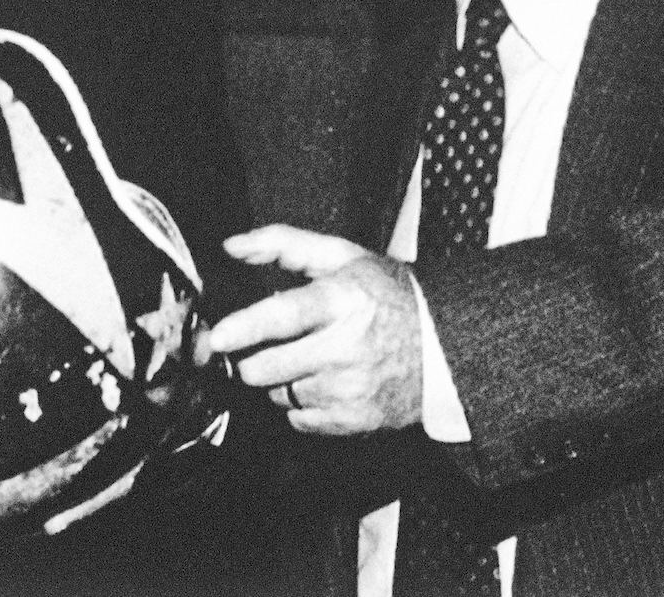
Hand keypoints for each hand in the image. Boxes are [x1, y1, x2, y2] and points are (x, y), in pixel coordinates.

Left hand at [201, 224, 421, 435]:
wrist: (444, 347)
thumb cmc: (386, 295)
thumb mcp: (342, 257)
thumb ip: (282, 244)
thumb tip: (232, 246)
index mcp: (343, 300)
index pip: (286, 315)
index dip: (247, 327)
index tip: (219, 336)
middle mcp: (347, 348)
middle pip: (269, 367)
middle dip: (251, 359)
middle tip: (262, 346)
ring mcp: (352, 389)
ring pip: (279, 394)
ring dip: (279, 380)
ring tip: (306, 358)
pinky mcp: (356, 421)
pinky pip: (299, 420)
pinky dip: (299, 403)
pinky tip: (320, 382)